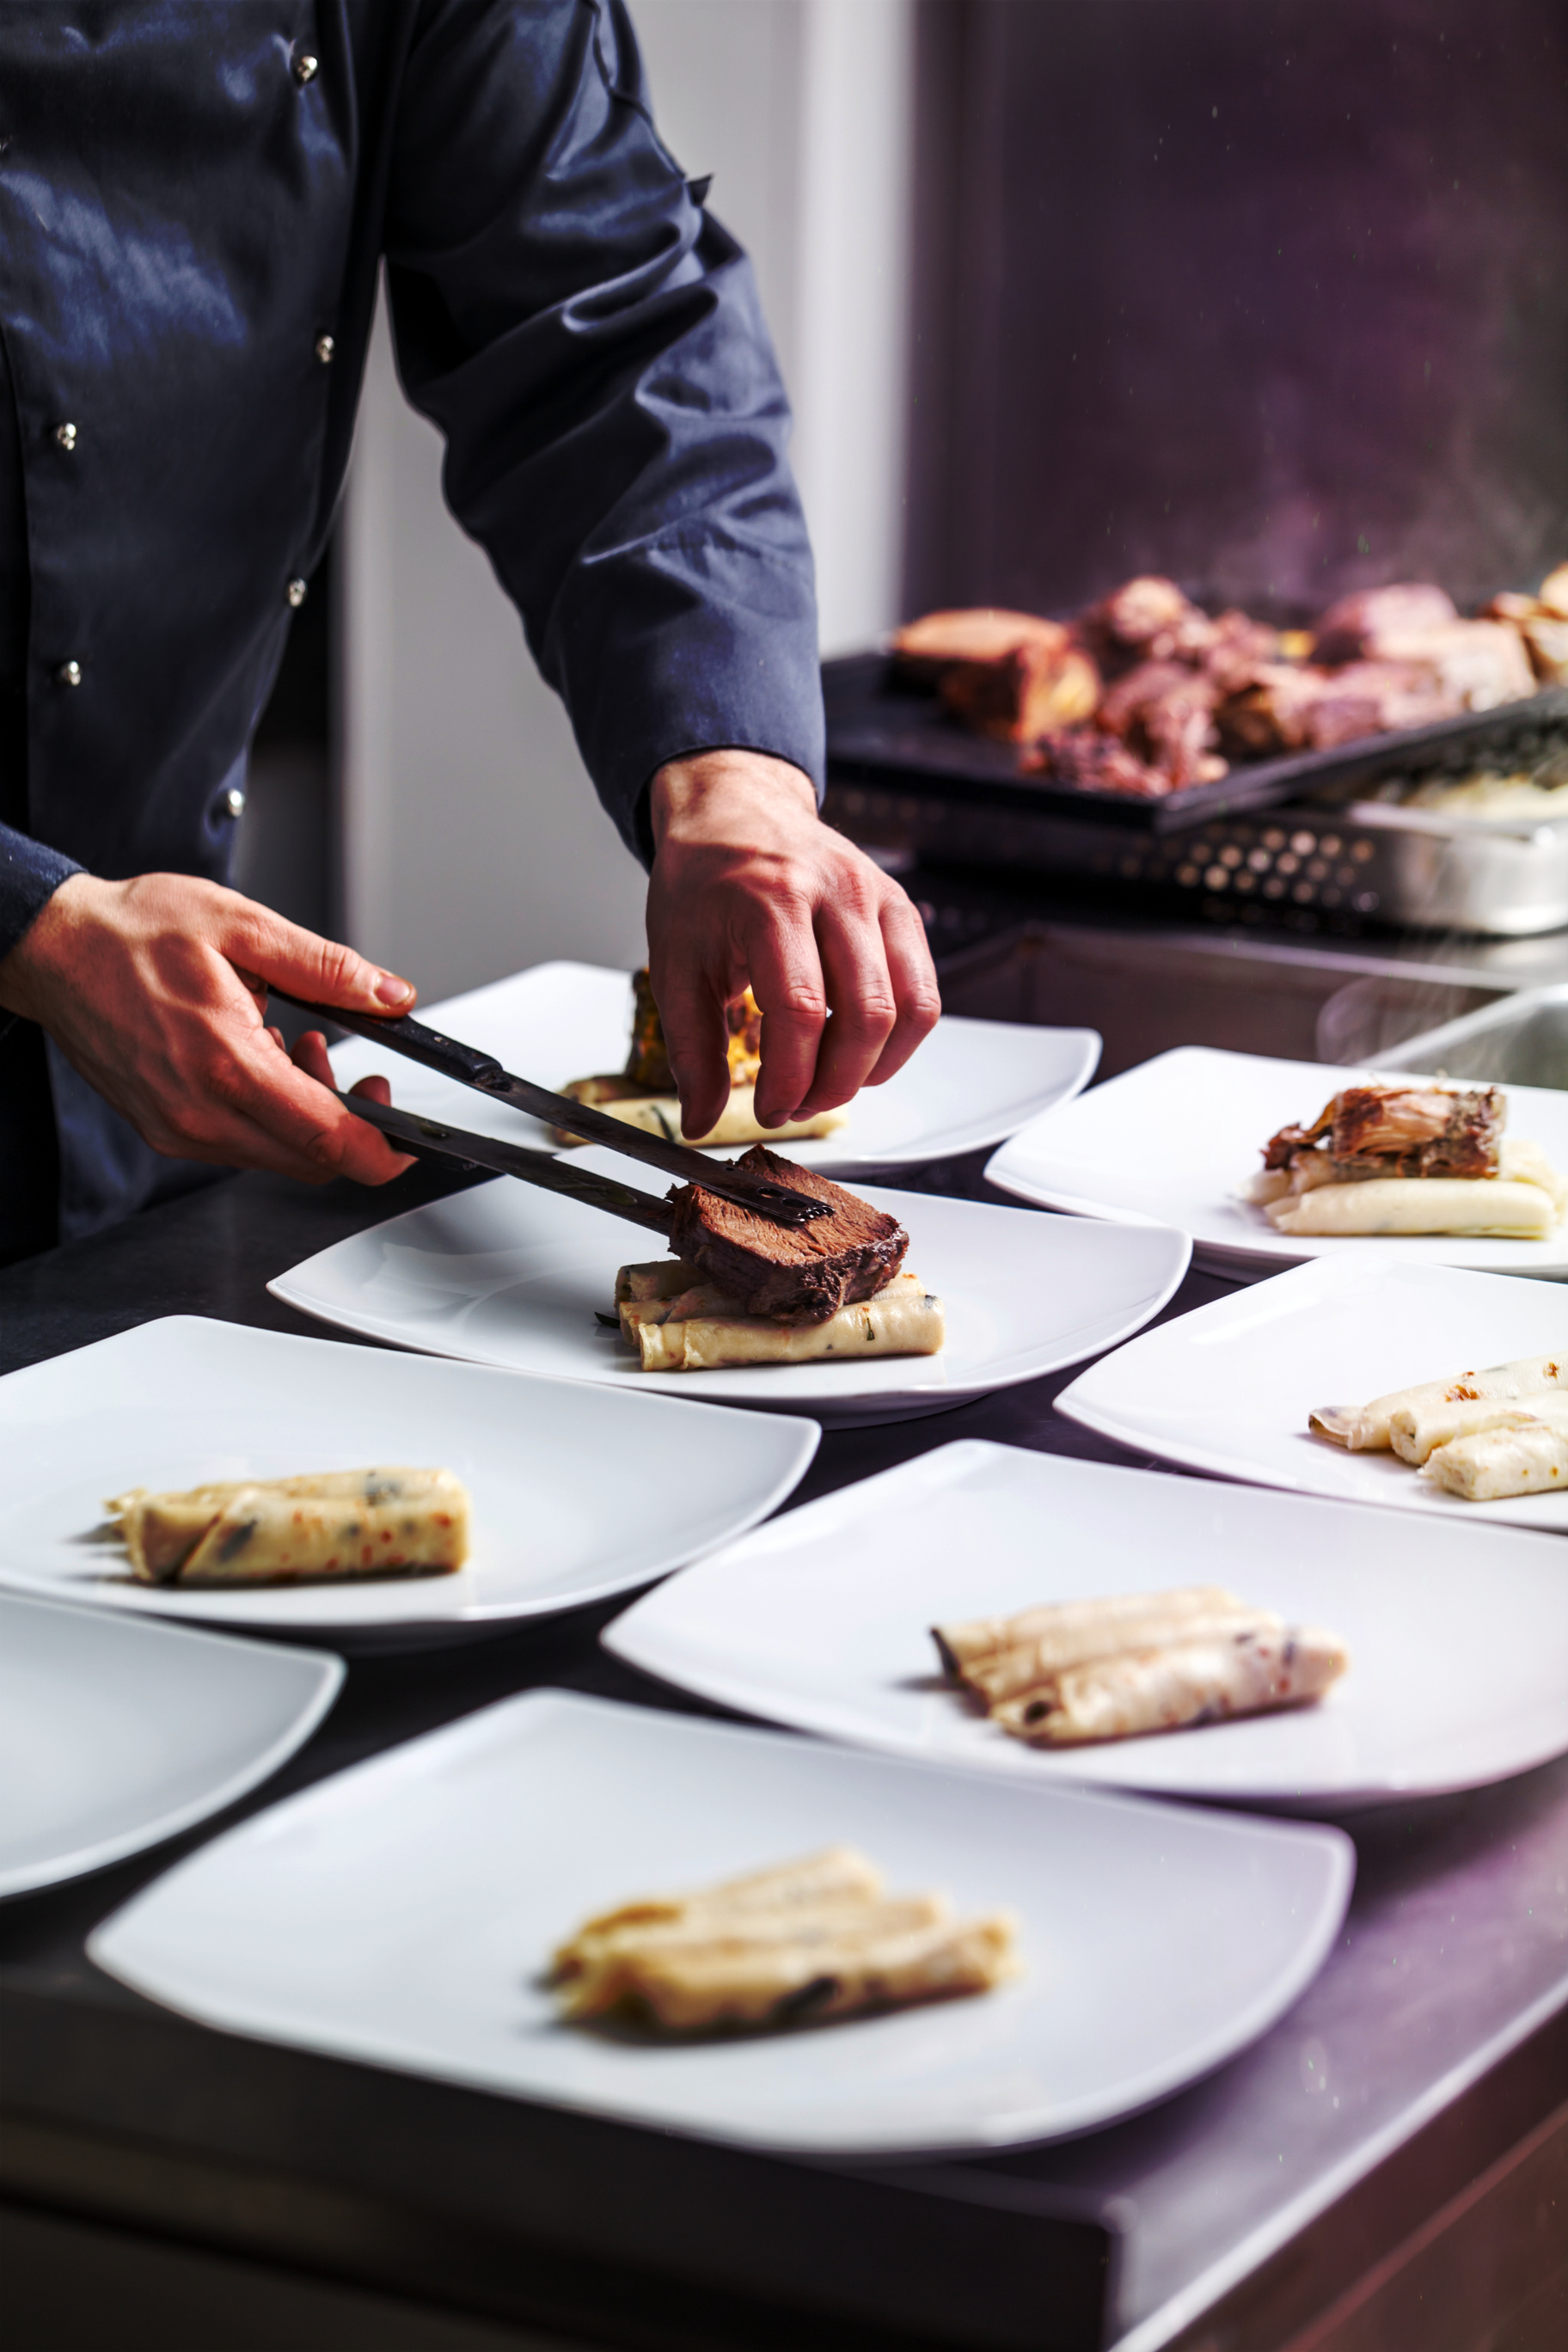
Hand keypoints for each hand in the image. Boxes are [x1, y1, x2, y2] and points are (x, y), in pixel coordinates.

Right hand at [0, 872, 417, 1185]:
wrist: (55, 950)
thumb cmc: (132, 934)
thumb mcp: (242, 927)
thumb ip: (326, 968)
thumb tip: (389, 995)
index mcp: (226, 1064)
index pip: (328, 1140)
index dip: (383, 1150)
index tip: (410, 1137)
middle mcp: (199, 1113)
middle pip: (309, 1160)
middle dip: (350, 1123)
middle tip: (354, 1068)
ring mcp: (178, 1129)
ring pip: (277, 1154)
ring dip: (307, 1114)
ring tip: (296, 1043)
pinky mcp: (166, 1130)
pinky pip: (240, 1143)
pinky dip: (268, 1112)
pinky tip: (259, 1058)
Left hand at [645, 750, 940, 1137]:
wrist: (735, 809)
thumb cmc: (704, 883)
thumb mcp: (676, 962)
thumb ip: (691, 1048)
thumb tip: (701, 1121)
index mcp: (770, 899)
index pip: (799, 1009)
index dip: (790, 1077)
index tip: (771, 1108)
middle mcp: (835, 891)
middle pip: (865, 1015)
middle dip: (834, 1083)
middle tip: (797, 1104)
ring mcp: (877, 897)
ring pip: (908, 1008)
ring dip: (874, 1068)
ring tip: (829, 1082)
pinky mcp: (900, 909)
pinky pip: (923, 991)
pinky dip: (899, 1038)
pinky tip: (858, 1051)